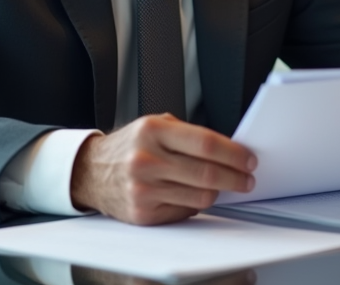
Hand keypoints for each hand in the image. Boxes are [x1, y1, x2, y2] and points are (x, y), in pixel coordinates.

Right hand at [70, 113, 256, 224]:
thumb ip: (187, 134)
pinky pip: (185, 210)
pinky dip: (196, 203)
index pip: (206, 143)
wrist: (91, 172)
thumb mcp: (152, 126)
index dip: (234, 153)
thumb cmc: (128, 147)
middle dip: (236, 177)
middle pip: (207, 173)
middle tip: (247, 178)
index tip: (248, 159)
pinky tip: (193, 194)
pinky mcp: (143, 213)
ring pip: (201, 196)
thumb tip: (228, 149)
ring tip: (222, 185)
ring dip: (219, 192)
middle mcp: (145, 159)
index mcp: (151, 131)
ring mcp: (143, 189)